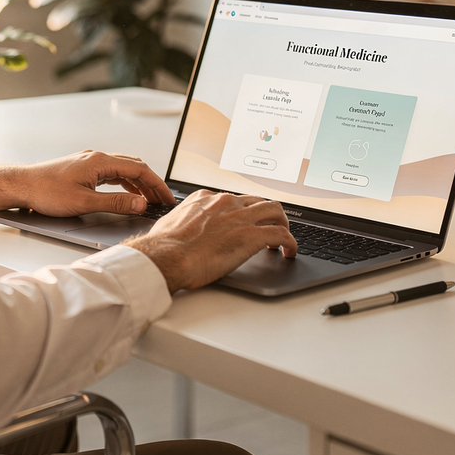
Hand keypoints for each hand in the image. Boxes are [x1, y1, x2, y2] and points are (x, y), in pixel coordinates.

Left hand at [0, 150, 175, 216]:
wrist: (21, 185)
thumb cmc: (46, 192)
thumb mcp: (84, 202)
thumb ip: (115, 203)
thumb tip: (141, 204)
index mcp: (100, 161)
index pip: (139, 169)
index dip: (157, 185)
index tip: (167, 199)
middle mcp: (97, 157)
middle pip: (134, 167)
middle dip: (152, 184)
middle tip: (163, 201)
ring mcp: (90, 162)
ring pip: (123, 170)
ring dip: (139, 184)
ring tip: (149, 201)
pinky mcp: (83, 169)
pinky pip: (112, 173)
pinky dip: (125, 184)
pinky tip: (128, 195)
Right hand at [124, 190, 296, 293]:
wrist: (166, 256)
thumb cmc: (164, 246)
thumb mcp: (172, 223)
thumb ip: (185, 221)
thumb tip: (184, 230)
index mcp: (206, 198)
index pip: (233, 199)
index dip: (243, 211)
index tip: (244, 221)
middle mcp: (225, 202)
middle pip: (258, 200)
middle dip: (267, 213)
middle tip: (269, 227)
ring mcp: (240, 217)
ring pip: (275, 210)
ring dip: (282, 223)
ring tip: (283, 239)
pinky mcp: (251, 235)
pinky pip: (281, 234)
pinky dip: (290, 242)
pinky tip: (290, 252)